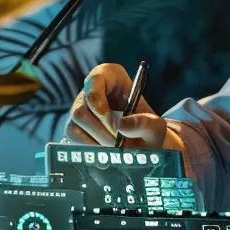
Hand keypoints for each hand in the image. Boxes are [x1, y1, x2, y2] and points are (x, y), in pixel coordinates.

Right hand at [63, 63, 183, 150]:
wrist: (145, 145)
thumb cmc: (149, 130)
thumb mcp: (156, 126)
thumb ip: (147, 124)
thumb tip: (122, 126)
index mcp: (111, 77)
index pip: (95, 79)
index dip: (97, 98)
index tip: (110, 119)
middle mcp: (91, 90)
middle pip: (81, 109)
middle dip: (101, 130)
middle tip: (118, 143)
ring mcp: (79, 109)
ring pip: (74, 125)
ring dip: (96, 141)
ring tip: (115, 149)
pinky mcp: (74, 127)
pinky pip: (73, 138)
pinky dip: (90, 148)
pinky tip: (105, 152)